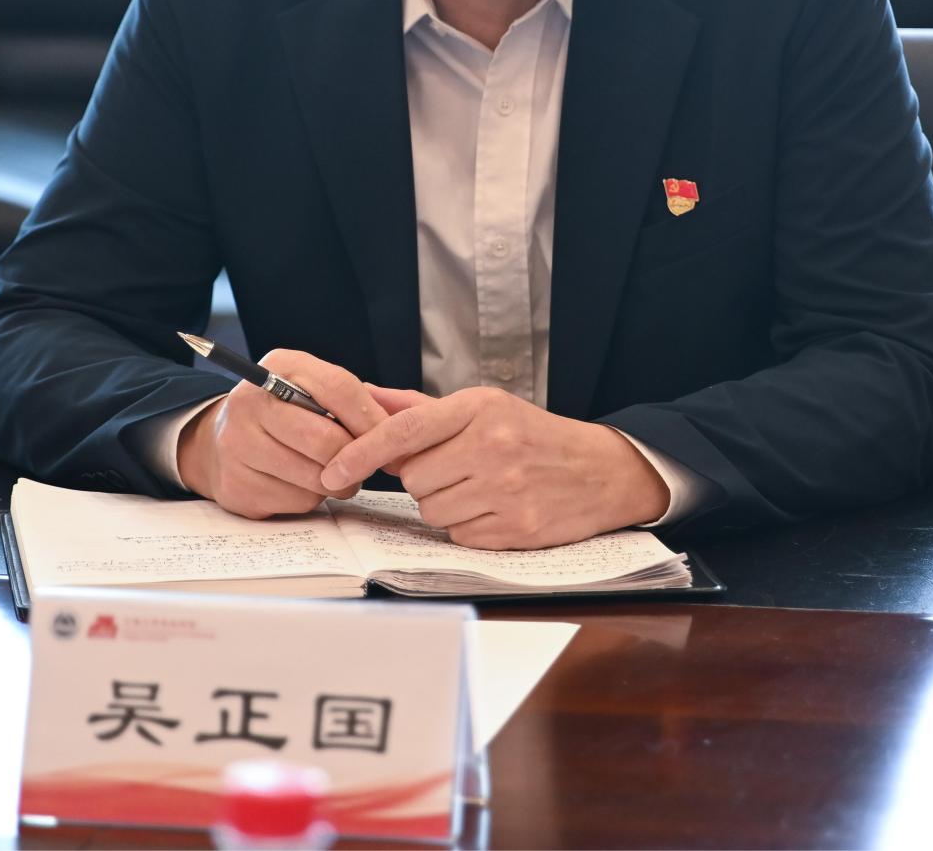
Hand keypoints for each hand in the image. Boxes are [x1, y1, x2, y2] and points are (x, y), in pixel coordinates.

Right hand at [177, 351, 388, 518]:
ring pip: (314, 477)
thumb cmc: (283, 412)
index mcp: (277, 367)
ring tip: (333, 472)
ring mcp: (238, 446)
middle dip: (355, 458)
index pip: (337, 388)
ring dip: (336, 482)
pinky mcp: (236, 487)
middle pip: (326, 441)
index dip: (370, 416)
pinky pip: (297, 501)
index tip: (389, 435)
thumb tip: (393, 425)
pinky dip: (310, 497)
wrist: (219, 440)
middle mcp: (249, 402)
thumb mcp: (310, 386)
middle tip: (364, 463)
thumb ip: (349, 397)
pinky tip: (301, 482)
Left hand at [320, 385, 670, 548]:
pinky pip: (459, 534)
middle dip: (424, 478)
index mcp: (479, 409)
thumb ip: (420, 409)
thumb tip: (367, 397)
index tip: (332, 469)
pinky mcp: (516, 528)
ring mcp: (506, 490)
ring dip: (444, 503)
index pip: (405, 430)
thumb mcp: (484, 406)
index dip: (362, 451)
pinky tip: (493, 507)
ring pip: (433, 510)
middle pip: (414, 478)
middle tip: (456, 467)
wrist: (600, 470)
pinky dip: (467, 525)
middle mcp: (492, 446)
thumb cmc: (534, 435)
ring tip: (478, 486)